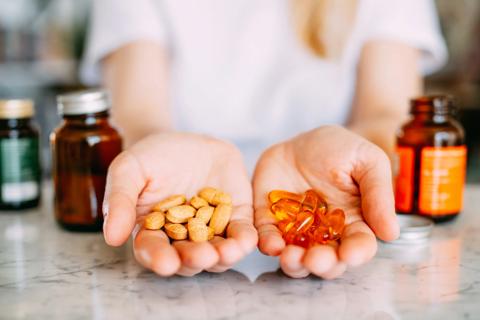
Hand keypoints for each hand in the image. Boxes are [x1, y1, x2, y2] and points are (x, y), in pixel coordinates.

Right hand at [103, 132, 257, 275]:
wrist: (187, 141)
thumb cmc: (152, 157)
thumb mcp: (129, 170)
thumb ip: (120, 200)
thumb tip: (112, 238)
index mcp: (153, 231)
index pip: (153, 250)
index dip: (158, 258)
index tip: (165, 263)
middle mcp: (182, 238)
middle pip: (188, 257)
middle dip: (195, 259)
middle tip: (201, 257)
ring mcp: (211, 230)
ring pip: (217, 253)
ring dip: (223, 257)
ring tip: (227, 252)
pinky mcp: (236, 217)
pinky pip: (241, 234)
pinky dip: (245, 240)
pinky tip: (246, 241)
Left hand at [253, 125, 398, 278]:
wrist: (303, 139)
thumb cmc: (341, 150)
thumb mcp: (367, 161)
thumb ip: (378, 193)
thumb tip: (391, 233)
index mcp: (354, 222)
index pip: (359, 245)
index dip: (356, 253)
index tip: (350, 254)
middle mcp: (325, 234)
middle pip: (327, 260)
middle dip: (322, 264)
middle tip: (316, 259)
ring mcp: (296, 231)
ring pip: (297, 258)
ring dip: (295, 263)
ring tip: (290, 257)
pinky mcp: (270, 221)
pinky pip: (269, 237)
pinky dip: (269, 244)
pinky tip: (271, 245)